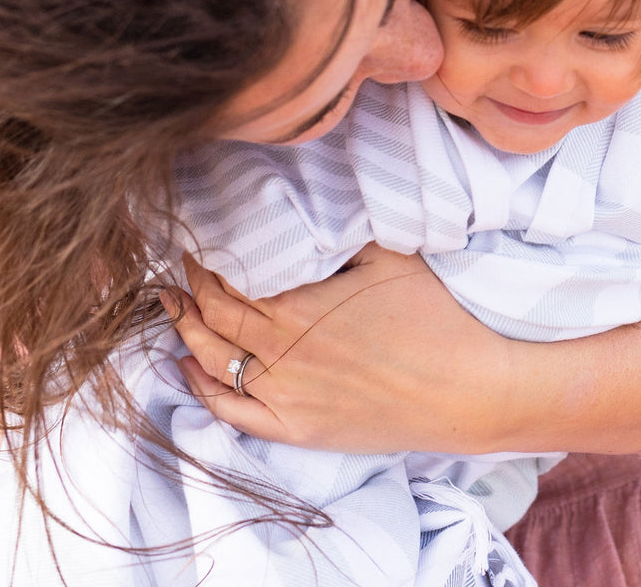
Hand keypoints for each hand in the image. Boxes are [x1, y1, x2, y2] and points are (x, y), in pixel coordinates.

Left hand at [165, 244, 508, 452]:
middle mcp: (280, 353)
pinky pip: (234, 413)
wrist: (470, 390)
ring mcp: (286, 397)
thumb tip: (302, 211)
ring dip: (185, 331)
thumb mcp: (388, 254)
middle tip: (178, 266)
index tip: (196, 240)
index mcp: (296, 307)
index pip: (227, 280)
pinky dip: (203, 390)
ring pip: (213, 363)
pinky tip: (190, 368)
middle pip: (213, 317)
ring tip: (170, 306)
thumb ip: (337, 233)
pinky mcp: (300, 430)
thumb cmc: (435, 316)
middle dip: (189, 288)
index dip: (204, 260)